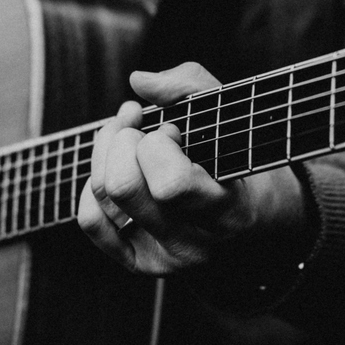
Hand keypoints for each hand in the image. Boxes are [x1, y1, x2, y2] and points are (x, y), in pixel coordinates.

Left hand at [77, 61, 311, 275]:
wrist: (252, 221)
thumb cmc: (236, 158)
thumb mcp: (229, 114)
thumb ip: (189, 86)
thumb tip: (139, 81)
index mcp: (227, 212)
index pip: (170, 184)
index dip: (159, 144)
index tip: (172, 130)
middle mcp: (194, 244)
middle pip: (123, 187)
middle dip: (122, 141)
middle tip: (139, 127)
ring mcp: (164, 258)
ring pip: (103, 198)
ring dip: (106, 151)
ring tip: (128, 135)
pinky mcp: (140, 263)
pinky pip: (92, 221)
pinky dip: (93, 187)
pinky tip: (116, 169)